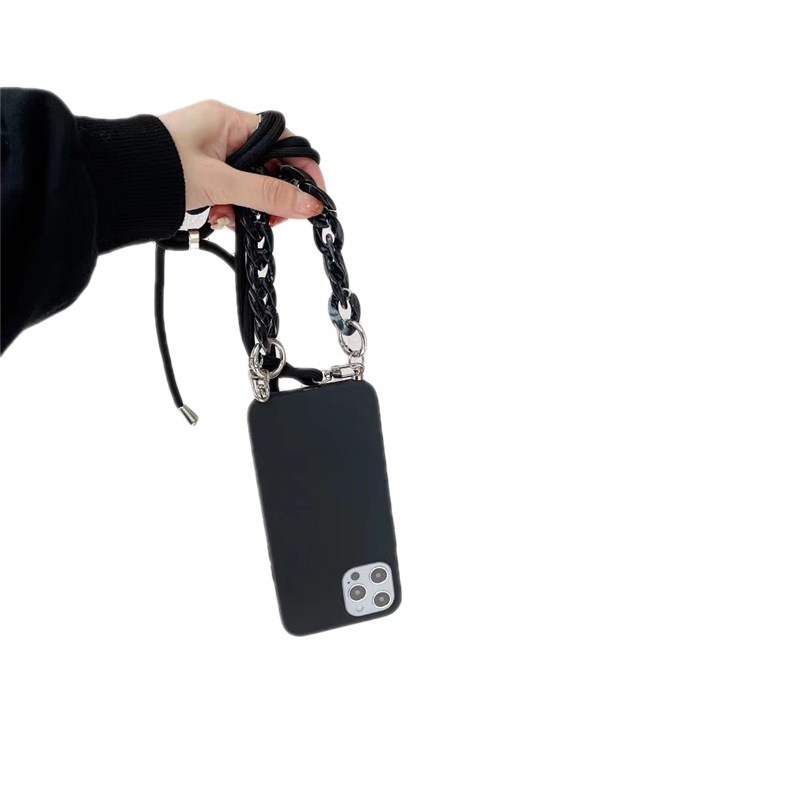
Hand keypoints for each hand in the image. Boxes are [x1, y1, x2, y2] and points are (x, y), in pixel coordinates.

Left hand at [158, 100, 325, 228]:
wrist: (108, 186)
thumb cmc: (155, 170)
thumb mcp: (220, 183)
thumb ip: (267, 193)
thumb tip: (310, 203)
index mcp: (228, 121)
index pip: (282, 141)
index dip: (301, 169)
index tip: (313, 199)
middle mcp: (221, 135)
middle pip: (268, 167)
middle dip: (270, 196)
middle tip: (269, 219)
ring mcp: (209, 158)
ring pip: (249, 187)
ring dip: (247, 207)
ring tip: (228, 219)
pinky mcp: (198, 179)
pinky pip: (229, 196)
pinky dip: (227, 212)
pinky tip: (215, 220)